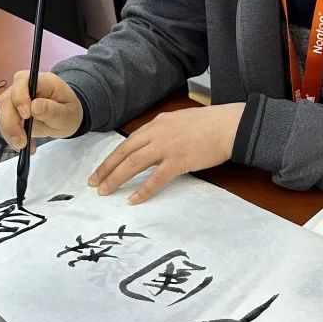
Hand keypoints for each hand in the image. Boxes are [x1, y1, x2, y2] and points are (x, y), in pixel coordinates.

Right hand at [0, 70, 83, 149]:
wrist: (65, 118)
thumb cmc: (68, 111)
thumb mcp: (67, 113)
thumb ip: (52, 110)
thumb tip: (34, 106)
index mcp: (42, 81)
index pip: (22, 80)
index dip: (20, 96)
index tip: (26, 116)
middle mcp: (25, 87)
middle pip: (7, 99)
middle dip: (10, 122)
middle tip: (21, 141)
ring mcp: (16, 99)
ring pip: (2, 113)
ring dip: (9, 132)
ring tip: (23, 146)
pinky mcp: (12, 112)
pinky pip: (4, 123)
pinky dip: (11, 136)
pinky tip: (23, 145)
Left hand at [88, 103, 244, 203]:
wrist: (228, 125)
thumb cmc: (209, 124)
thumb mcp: (180, 122)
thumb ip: (164, 132)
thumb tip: (152, 145)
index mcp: (157, 124)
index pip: (128, 142)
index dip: (112, 157)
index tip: (100, 170)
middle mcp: (157, 133)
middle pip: (124, 152)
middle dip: (106, 169)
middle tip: (93, 183)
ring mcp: (167, 147)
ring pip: (134, 163)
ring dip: (117, 178)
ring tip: (105, 192)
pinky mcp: (178, 161)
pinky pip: (156, 178)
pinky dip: (143, 189)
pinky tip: (133, 200)